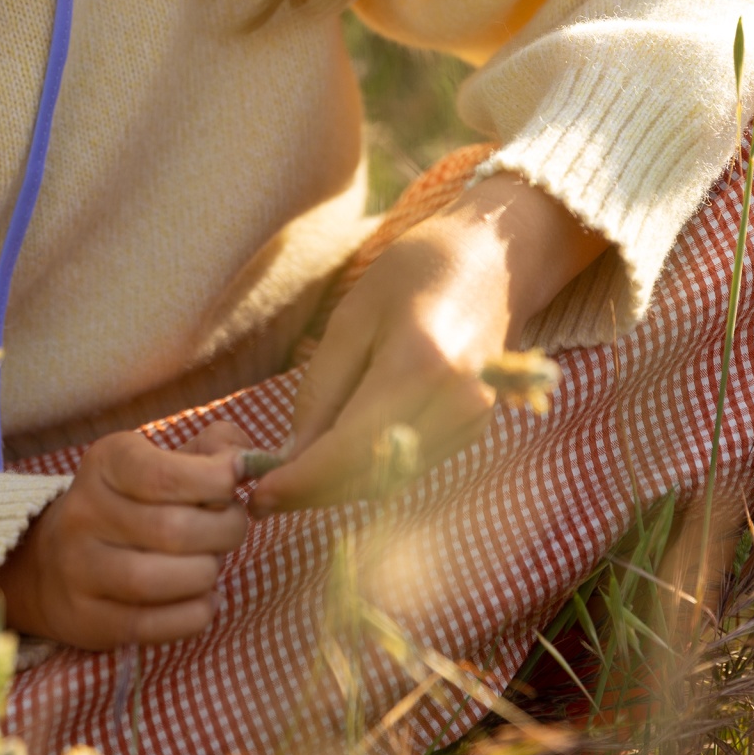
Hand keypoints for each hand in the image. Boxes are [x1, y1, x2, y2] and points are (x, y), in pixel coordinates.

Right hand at [0, 422, 249, 648]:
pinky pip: (153, 625)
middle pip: (174, 529)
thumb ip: (213, 448)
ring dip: (208, 573)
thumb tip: (246, 460)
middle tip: (232, 527)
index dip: (214, 480)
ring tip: (212, 563)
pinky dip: (194, 614)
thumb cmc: (130, 502)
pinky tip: (203, 599)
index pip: (164, 473)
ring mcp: (80, 569)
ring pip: (163, 579)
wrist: (51, 562)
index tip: (235, 479)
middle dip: (224, 530)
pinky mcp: (87, 619)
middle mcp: (85, 512)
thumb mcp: (161, 460)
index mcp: (105, 463)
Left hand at [251, 174, 603, 512]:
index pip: (351, 450)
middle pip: (372, 478)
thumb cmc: (416, 272)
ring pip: (392, 481)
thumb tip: (292, 455)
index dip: (303, 481)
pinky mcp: (475, 429)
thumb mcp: (353, 316)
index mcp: (420, 366)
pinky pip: (412, 466)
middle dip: (315, 492)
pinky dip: (371, 471)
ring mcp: (472, 422)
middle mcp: (455, 405)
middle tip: (264, 495)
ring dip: (341, 487)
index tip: (259, 497)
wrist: (494, 258)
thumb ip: (322, 390)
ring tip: (293, 476)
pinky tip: (338, 456)